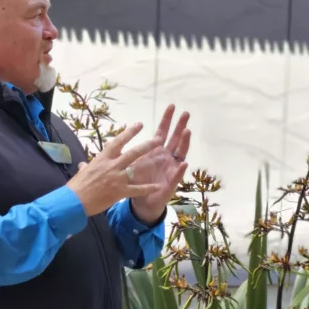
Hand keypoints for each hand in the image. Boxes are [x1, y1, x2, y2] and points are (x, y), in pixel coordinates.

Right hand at [66, 123, 162, 216]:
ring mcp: (117, 178)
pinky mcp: (120, 192)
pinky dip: (148, 188)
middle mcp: (112, 166)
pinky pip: (137, 189)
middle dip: (147, 146)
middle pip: (133, 153)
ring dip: (151, 163)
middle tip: (158, 140)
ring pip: (138, 168)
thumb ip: (86, 167)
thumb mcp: (82, 172)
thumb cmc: (77, 186)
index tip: (139, 124)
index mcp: (102, 158)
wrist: (75, 201)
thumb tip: (83, 165)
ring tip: (163, 158)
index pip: (118, 142)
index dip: (129, 132)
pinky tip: (158, 187)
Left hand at [127, 104, 190, 222]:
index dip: (166, 121)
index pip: (162, 133)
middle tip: (185, 113)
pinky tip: (184, 163)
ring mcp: (171, 169)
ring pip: (180, 154)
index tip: (171, 106)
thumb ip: (131, 151)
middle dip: (180, 126)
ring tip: (187, 131)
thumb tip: (121, 135)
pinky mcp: (171, 183)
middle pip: (175, 139)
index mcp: (156, 152)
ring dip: (184, 143)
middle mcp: (166, 158)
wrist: (142, 202)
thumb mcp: (133, 163)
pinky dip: (180, 170)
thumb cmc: (138, 181)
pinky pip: (176, 176)